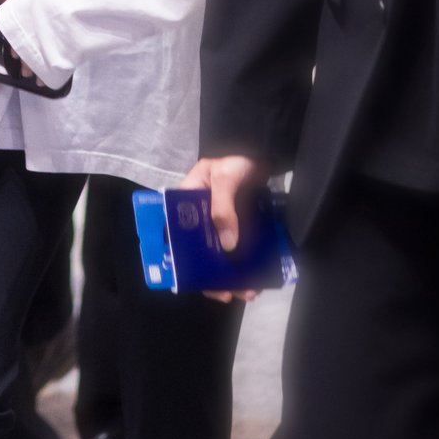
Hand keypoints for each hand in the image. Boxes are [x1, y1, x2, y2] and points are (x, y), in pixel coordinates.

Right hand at [181, 152, 270, 302]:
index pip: (176, 237)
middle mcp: (200, 216)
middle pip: (201, 252)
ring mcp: (222, 221)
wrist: (261, 146)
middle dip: (214, 276)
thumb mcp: (226, 178)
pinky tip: (258, 277)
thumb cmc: (235, 156)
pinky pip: (241, 247)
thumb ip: (223, 209)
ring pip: (223, 254)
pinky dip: (247, 262)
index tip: (197, 281)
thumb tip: (228, 247)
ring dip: (234, 274)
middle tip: (229, 293)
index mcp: (186, 202)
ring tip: (249, 290)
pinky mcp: (241, 223)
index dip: (182, 261)